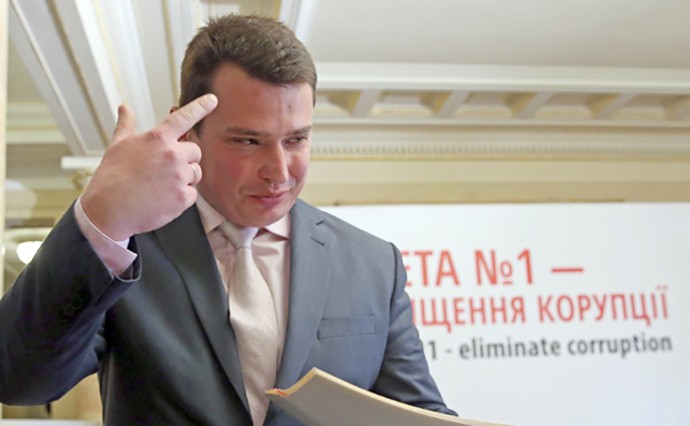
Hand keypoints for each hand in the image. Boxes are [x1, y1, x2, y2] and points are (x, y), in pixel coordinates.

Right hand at [81, 94, 217, 239]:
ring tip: (161, 184)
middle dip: (185, 158)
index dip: (201, 107)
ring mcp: (179, 177)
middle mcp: (172, 155)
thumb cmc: (111, 178)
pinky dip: (181, 197)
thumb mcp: (117, 146)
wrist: (108, 210)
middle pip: (195, 151)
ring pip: (195, 172)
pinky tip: (163, 199)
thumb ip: (126, 125)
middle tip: (165, 169)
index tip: (212, 99)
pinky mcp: (183, 198)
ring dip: (184, 177)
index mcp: (157, 139)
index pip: (184, 118)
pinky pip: (192, 194)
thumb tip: (125, 108)